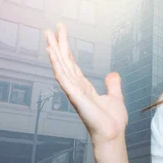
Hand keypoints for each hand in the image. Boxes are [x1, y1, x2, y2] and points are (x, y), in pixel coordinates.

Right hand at [44, 23, 127, 146]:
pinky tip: (51, 52)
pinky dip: (56, 64)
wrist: (113, 135)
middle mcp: (76, 86)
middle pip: (64, 61)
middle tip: (49, 28)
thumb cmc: (112, 121)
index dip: (66, 48)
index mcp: (84, 86)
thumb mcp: (115, 97)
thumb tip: (112, 74)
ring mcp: (73, 91)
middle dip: (57, 44)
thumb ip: (112, 85)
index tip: (61, 33)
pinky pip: (63, 77)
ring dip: (54, 50)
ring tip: (47, 34)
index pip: (72, 63)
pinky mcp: (75, 96)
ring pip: (61, 66)